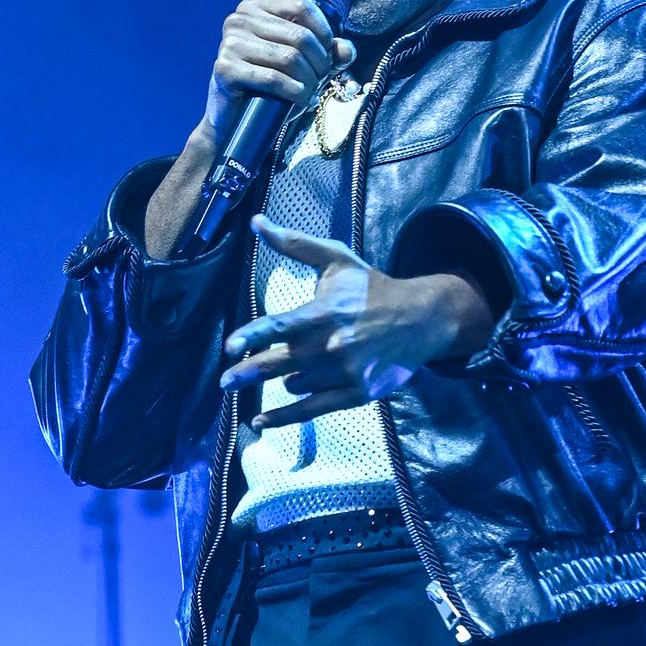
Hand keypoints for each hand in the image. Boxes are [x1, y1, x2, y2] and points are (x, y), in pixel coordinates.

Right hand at [201, 0, 355, 148]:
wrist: (234, 119)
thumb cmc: (268, 87)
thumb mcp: (301, 64)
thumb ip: (326, 53)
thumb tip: (347, 50)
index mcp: (256, 7)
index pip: (301, 6)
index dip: (323, 31)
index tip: (329, 55)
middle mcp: (240, 19)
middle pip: (299, 35)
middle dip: (319, 62)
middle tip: (322, 80)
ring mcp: (230, 43)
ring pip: (289, 57)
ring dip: (309, 79)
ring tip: (312, 92)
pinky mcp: (225, 68)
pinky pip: (273, 78)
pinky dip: (295, 92)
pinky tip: (304, 100)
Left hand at [219, 219, 493, 427]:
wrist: (421, 319)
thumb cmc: (371, 288)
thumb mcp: (336, 259)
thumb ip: (295, 244)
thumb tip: (257, 222)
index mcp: (324, 312)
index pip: (281, 326)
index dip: (253, 336)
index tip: (230, 347)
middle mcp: (332, 346)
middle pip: (281, 363)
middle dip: (249, 373)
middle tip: (225, 382)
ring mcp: (345, 373)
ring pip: (295, 385)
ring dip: (285, 379)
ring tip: (289, 369)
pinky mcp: (356, 394)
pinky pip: (313, 410)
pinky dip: (286, 417)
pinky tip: (261, 422)